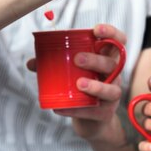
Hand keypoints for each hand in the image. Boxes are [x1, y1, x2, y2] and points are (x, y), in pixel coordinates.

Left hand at [26, 24, 126, 140]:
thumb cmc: (82, 89)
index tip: (96, 30)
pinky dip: (78, 110)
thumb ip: (53, 66)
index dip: (111, 33)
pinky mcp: (106, 113)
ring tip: (79, 84)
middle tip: (77, 59)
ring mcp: (113, 94)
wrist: (90, 120)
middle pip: (112, 63)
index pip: (119, 42)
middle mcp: (114, 75)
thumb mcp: (72, 73)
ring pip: (112, 88)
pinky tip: (63, 108)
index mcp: (107, 59)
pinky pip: (96, 111)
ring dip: (96, 86)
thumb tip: (31, 62)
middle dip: (96, 59)